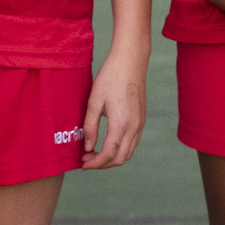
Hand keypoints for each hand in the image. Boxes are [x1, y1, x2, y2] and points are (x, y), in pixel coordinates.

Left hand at [79, 48, 147, 168]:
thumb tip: (88, 147)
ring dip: (112, 158)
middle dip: (102, 164)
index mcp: (121, 124)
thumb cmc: (110, 77)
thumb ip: (90, 127)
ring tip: (95, 152)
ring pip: (128, 153)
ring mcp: (140, 124)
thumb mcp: (94, 101)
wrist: (130, 60)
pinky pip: (133, 143)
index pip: (108, 154)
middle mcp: (134, 127)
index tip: (83, 163)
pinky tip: (107, 142)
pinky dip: (120, 149)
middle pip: (120, 158)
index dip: (95, 163)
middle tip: (86, 158)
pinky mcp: (141, 119)